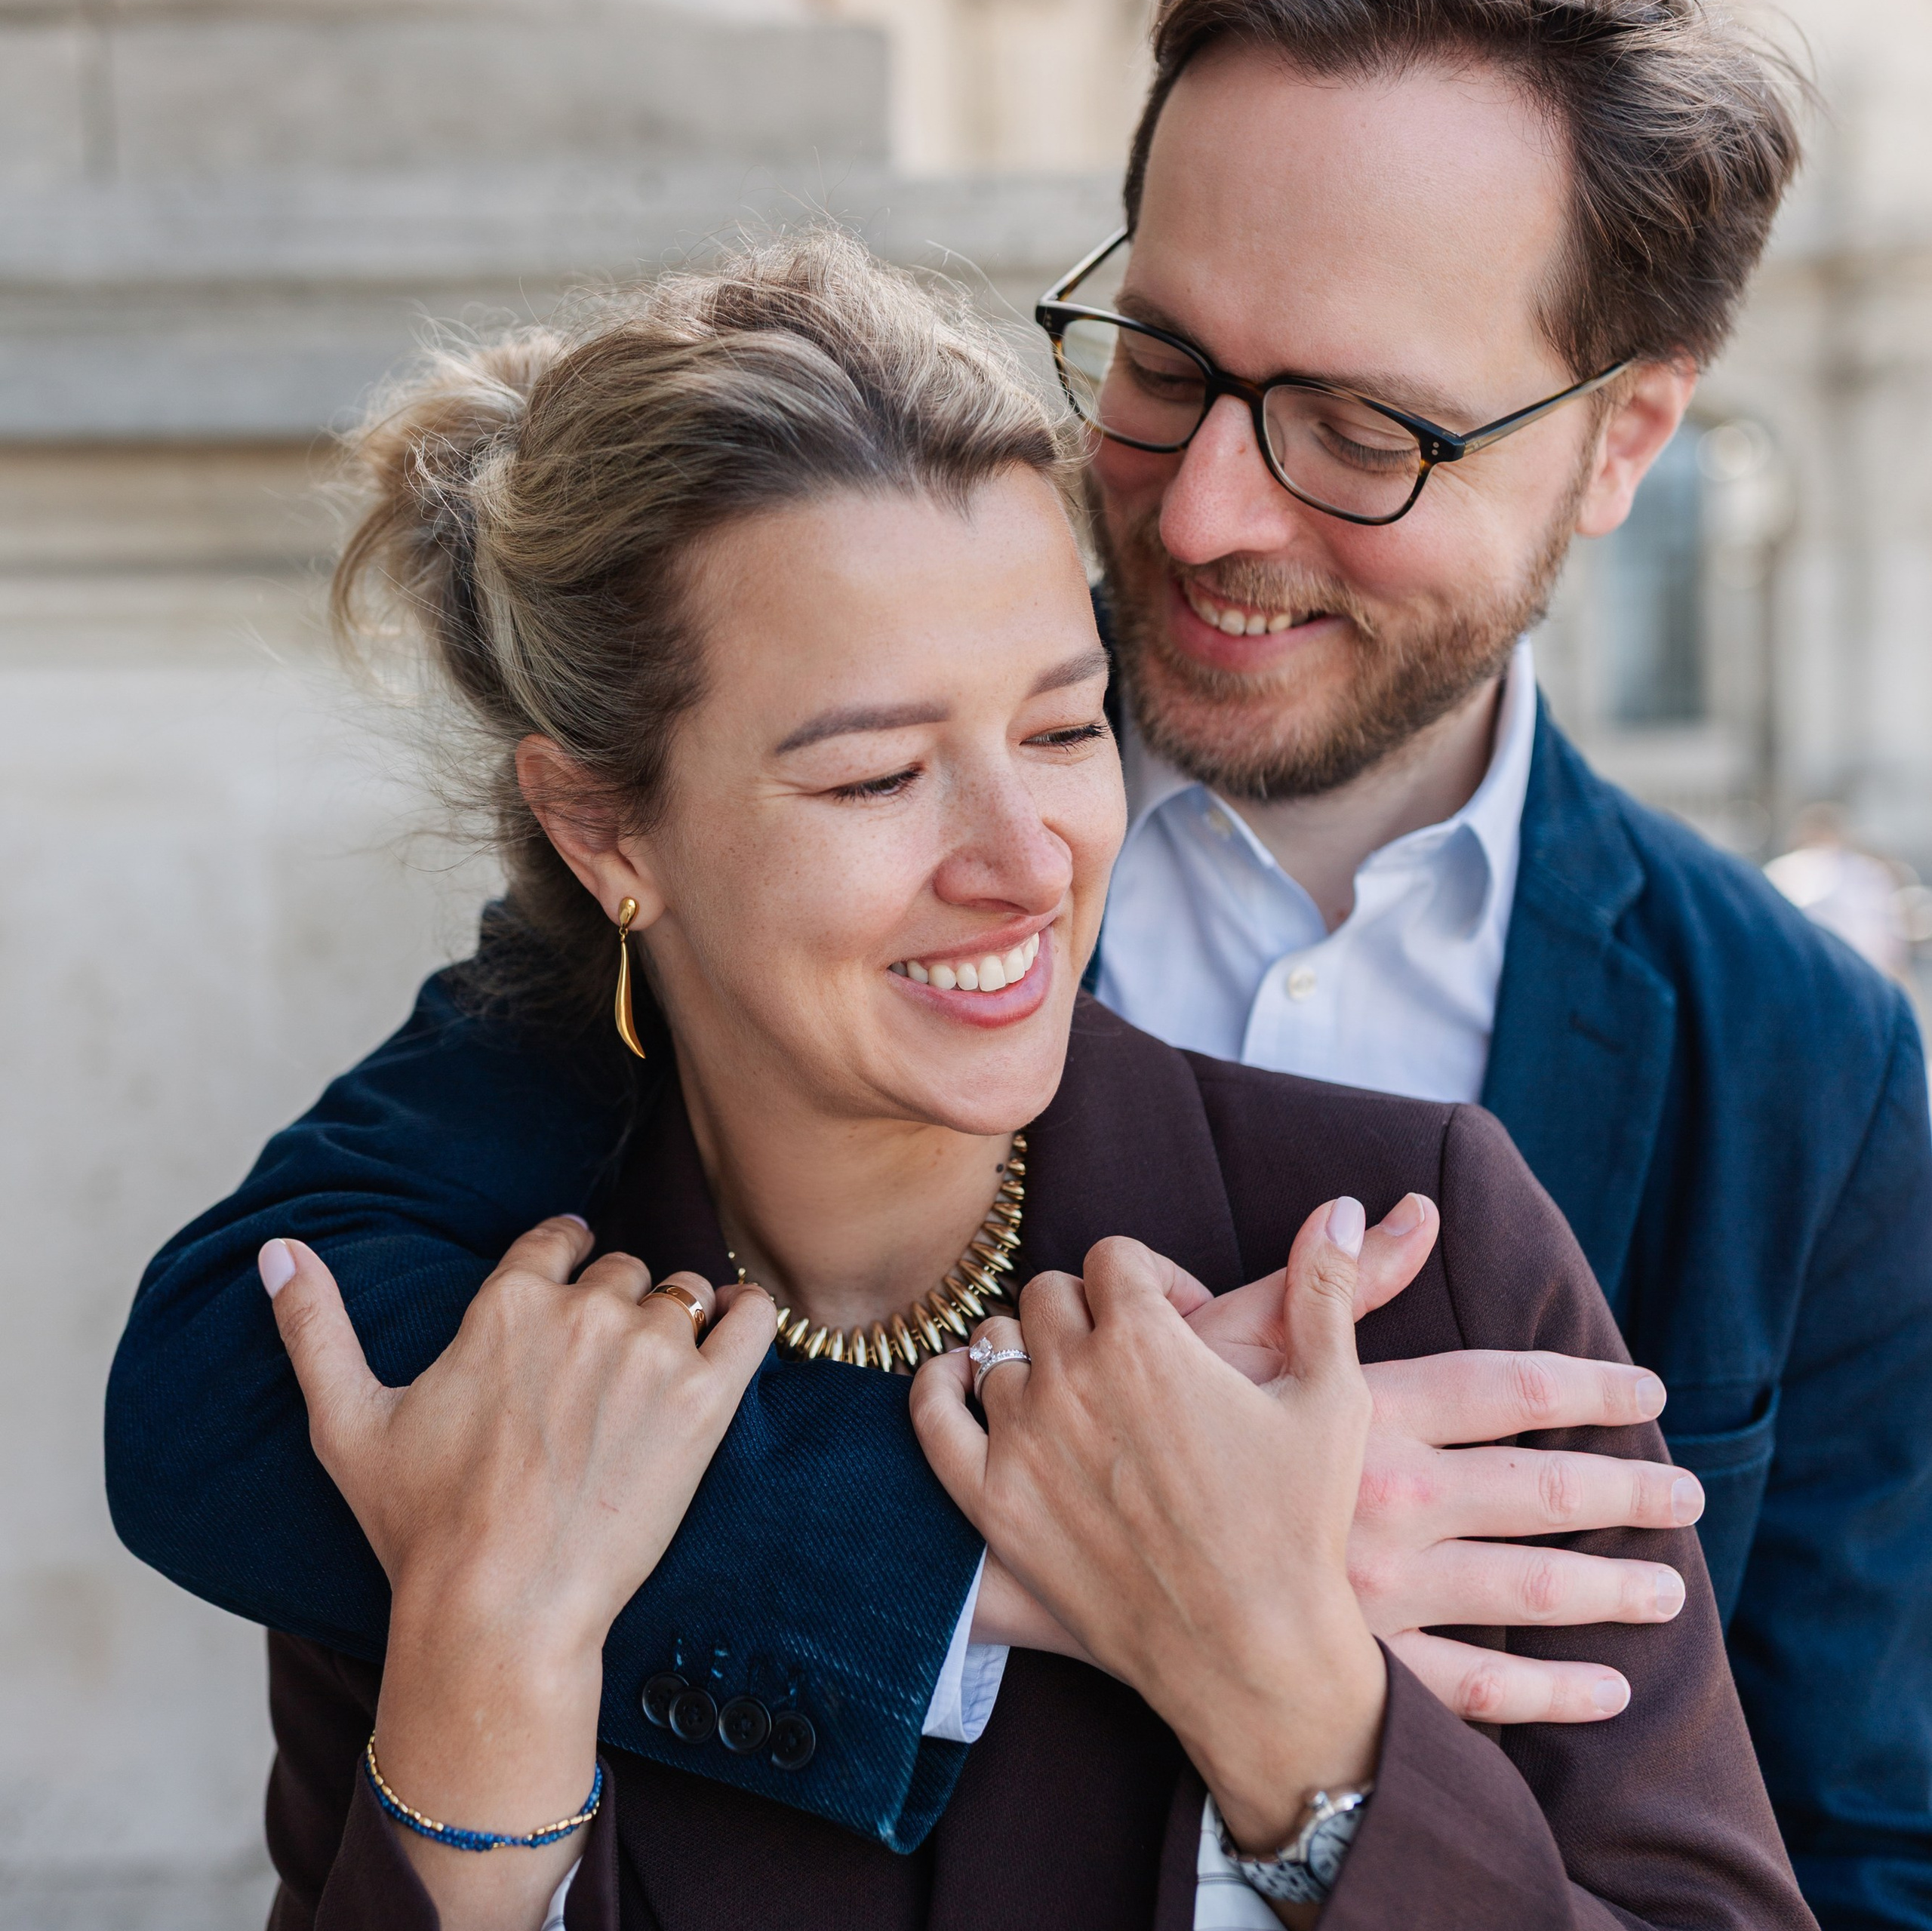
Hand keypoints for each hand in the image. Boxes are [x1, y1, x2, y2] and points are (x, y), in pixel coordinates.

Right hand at [261, 1220, 773, 1930]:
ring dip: (674, 1323)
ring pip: (682, 1293)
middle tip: (601, 1373)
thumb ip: (314, 1326)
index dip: (567, 1258)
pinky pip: (751, 1320)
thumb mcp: (346, 1422)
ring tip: (654, 1380)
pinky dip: (749, 1318)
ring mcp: (647, 1352)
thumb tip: (276, 1248)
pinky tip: (734, 1334)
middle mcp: (582, 1312)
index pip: (559, 1237)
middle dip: (615, 1307)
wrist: (501, 1612)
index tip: (571, 1283)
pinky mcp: (703, 1399)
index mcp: (505, 1304)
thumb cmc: (421, 1528)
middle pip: (622, 1270)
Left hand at [913, 1204, 1386, 1859]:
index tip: (1180, 1323)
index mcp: (1147, 1338)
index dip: (1151, 1280)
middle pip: (1048, 1292)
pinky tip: (967, 1387)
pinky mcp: (990, 1501)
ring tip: (1076, 1397)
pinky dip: (941, 1386)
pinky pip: (932, 1410)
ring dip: (1032, 1357)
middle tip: (1128, 1362)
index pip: (1112, 1255)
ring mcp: (1023, 1438)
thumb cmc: (1298, 1524)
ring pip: (996, 1345)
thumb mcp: (1332, 1395)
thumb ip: (1326, 1289)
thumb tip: (1340, 1207)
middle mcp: (1072, 1375)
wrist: (1252, 1653)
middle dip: (1089, 1312)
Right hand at [1172, 1196, 1697, 1722]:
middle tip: (1688, 1498)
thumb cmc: (1153, 1429)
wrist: (1079, 1549)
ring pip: (1524, 1590)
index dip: (1583, 1384)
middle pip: (1538, 1491)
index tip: (1646, 1392)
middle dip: (1624, 1491)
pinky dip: (1547, 1695)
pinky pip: (1473, 1689)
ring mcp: (1379, 1589)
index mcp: (1364, 1412)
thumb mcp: (1231, 1339)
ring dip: (1606, 1589)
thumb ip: (1330, 1281)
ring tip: (1665, 1593)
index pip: (1504, 1387)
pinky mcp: (1358, 1662)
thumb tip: (1399, 1207)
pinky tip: (1604, 1692)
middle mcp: (1388, 1498)